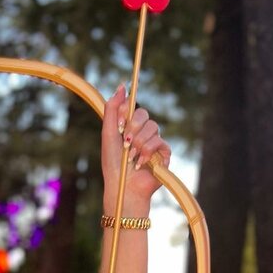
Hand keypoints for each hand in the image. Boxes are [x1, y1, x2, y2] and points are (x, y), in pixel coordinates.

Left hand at [102, 84, 170, 207]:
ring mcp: (154, 142)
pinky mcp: (164, 153)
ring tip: (131, 157)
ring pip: (153, 127)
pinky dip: (147, 152)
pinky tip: (140, 163)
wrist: (122, 187)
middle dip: (132, 128)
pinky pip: (159, 142)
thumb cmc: (113, 164)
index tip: (119, 124)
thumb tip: (121, 85)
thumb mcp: (108, 134)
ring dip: (139, 143)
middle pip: (144, 114)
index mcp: (129, 126)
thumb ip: (112, 110)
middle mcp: (142, 132)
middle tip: (125, 143)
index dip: (126, 111)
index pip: (132, 107)